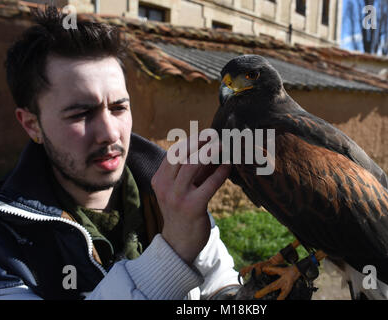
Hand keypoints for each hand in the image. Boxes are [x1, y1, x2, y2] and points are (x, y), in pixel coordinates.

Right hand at [151, 137, 230, 264]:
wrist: (179, 243)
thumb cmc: (182, 211)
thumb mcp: (181, 189)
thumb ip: (192, 171)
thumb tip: (211, 148)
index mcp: (159, 180)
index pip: (173, 154)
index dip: (190, 141)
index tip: (206, 134)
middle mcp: (164, 187)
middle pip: (181, 155)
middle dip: (198, 141)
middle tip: (214, 135)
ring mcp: (177, 197)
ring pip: (192, 165)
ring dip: (209, 152)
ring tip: (222, 146)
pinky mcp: (192, 207)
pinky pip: (208, 184)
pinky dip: (220, 172)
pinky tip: (228, 166)